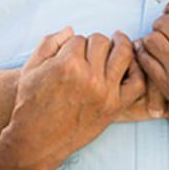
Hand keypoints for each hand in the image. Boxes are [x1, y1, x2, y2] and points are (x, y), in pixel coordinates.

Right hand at [2, 28, 142, 169]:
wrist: (35, 140)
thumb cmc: (30, 102)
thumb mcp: (31, 67)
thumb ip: (50, 42)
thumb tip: (72, 29)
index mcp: (67, 64)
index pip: (79, 38)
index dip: (73, 44)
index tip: (69, 53)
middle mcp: (88, 77)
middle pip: (101, 41)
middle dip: (93, 43)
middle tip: (88, 52)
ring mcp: (104, 92)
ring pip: (123, 53)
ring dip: (120, 45)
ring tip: (118, 42)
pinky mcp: (114, 107)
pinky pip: (137, 83)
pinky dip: (137, 71)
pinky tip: (128, 65)